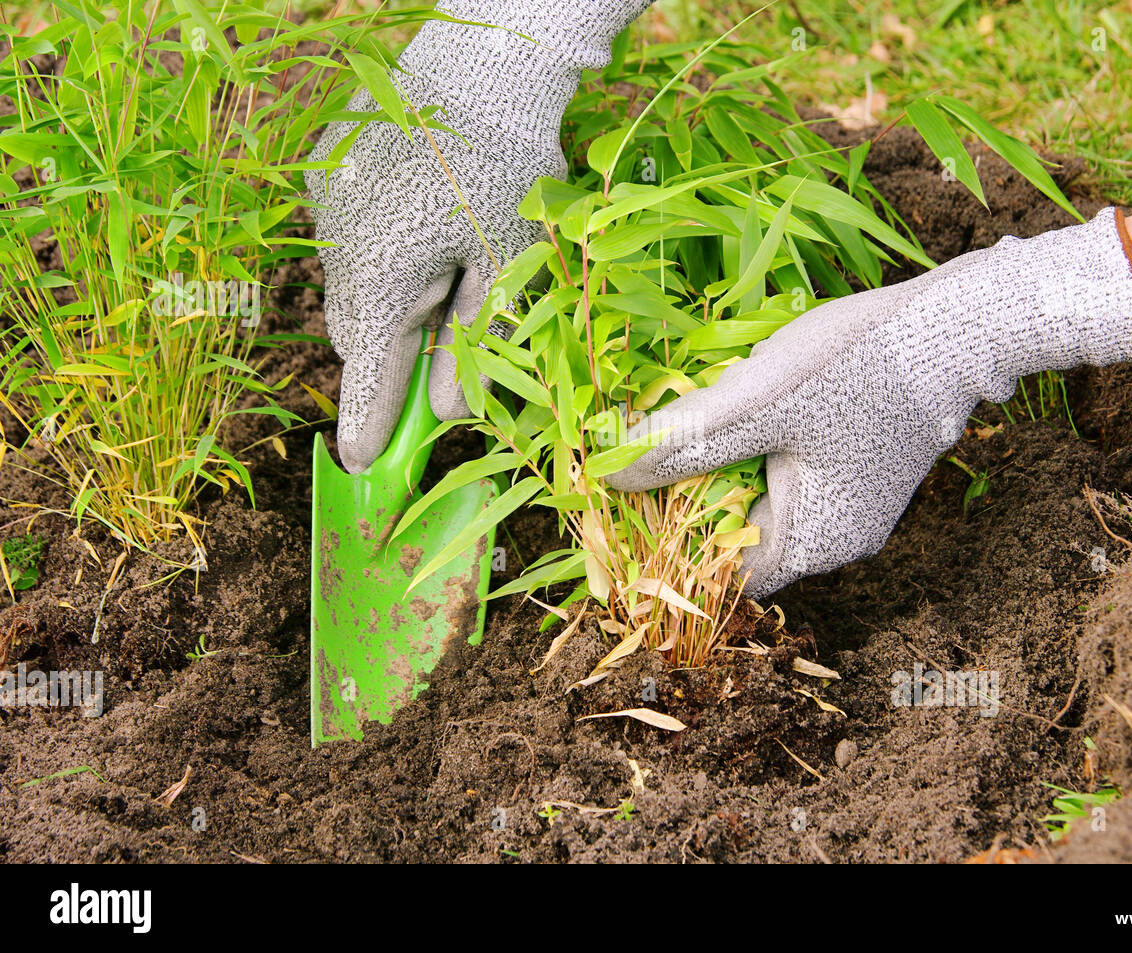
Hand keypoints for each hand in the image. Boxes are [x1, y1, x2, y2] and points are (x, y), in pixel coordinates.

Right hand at [305, 1, 645, 472]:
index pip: (368, 374)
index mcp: (382, 278)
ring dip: (386, 299)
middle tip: (441, 342)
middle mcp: (338, 246)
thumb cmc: (506, 172)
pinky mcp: (325, 176)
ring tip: (441, 261)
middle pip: (356, 334)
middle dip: (393, 351)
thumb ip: (472, 346)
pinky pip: (344, 240)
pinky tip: (419, 219)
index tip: (361, 467)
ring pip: (348, 287)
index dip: (367, 424)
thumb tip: (447, 413)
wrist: (479, 64)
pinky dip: (375, 252)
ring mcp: (324, 208)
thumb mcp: (505, 270)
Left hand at [608, 208, 1131, 596]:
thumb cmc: (857, 364)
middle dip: (691, 501)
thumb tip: (613, 473)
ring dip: (721, 475)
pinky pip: (790, 480)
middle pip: (740, 539)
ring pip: (763, 505)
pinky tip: (739, 418)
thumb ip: (684, 442)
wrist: (959, 324)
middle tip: (648, 458)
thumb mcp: (756, 401)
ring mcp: (853, 508)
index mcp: (814, 542)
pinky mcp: (860, 473)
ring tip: (687, 432)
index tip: (628, 504)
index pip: (720, 573)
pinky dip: (756, 457)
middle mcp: (837, 540)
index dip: (668, 544)